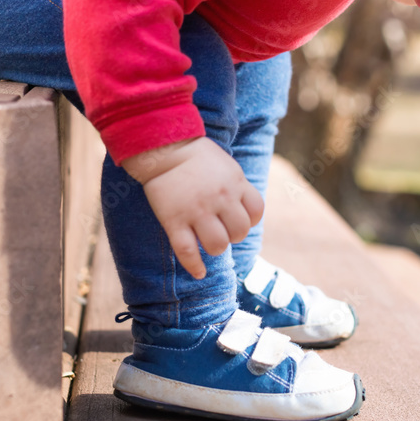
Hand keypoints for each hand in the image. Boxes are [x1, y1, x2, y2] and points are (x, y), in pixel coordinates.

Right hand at [121, 137, 263, 278]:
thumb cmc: (196, 155)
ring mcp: (197, 211)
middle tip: (221, 230)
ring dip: (216, 248)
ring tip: (208, 243)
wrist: (163, 148)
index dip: (250, 220)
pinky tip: (199, 272)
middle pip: (239, 232)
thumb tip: (243, 208)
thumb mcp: (226, 165)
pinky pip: (187, 252)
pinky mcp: (174, 221)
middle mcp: (220, 199)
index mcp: (235, 183)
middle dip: (233, 235)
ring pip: (217, 245)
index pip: (256, 212)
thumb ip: (237, 185)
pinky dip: (195, 266)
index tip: (238, 220)